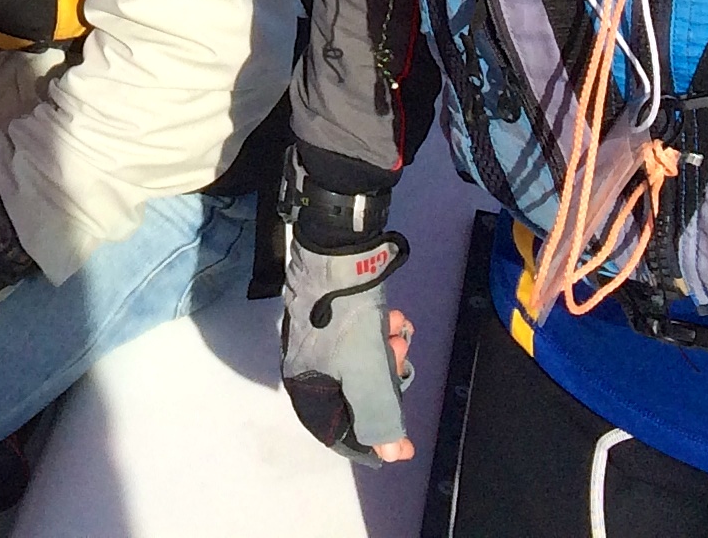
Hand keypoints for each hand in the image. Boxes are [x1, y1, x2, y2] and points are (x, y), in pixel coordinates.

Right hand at [280, 230, 414, 463]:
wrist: (337, 254)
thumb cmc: (347, 321)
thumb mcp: (368, 375)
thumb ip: (380, 418)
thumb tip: (393, 454)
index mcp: (306, 384)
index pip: (335, 428)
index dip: (369, 440)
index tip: (400, 443)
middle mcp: (310, 365)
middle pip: (354, 394)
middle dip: (386, 383)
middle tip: (401, 361)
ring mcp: (321, 338)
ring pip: (363, 364)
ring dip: (388, 353)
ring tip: (400, 334)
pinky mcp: (334, 316)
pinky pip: (363, 338)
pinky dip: (382, 332)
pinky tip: (397, 319)